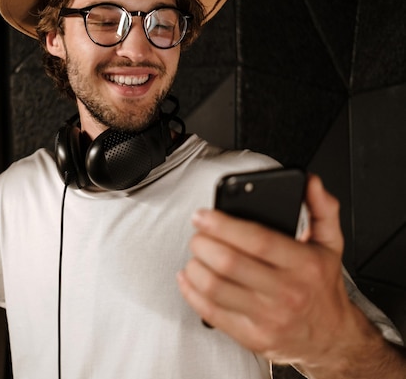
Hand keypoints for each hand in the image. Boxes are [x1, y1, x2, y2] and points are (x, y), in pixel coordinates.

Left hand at [177, 174, 355, 364]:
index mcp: (304, 264)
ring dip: (195, 266)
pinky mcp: (252, 336)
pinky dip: (191, 292)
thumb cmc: (322, 287)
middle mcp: (286, 292)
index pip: (257, 240)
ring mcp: (268, 317)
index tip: (203, 216)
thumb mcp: (331, 244)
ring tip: (196, 255)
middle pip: (230, 263)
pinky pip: (211, 312)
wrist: (332, 338)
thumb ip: (321, 209)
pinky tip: (189, 278)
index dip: (223, 225)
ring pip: (215, 288)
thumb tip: (311, 182)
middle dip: (203, 243)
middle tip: (198, 235)